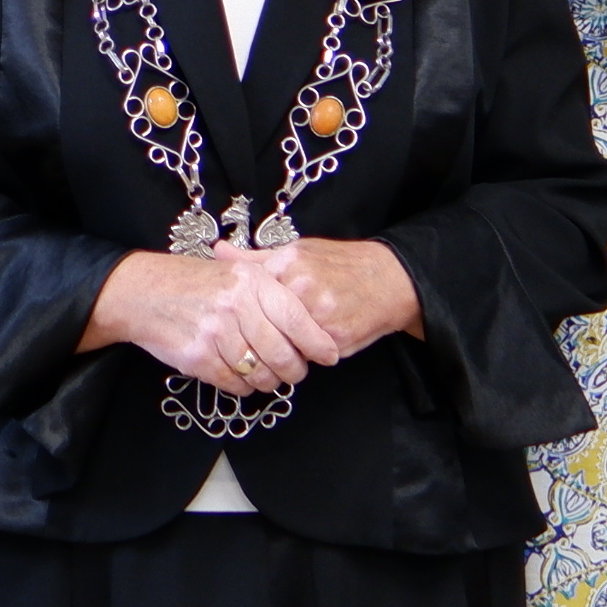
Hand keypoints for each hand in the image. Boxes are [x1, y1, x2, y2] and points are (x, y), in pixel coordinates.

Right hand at [83, 250, 334, 394]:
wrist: (144, 293)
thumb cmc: (198, 283)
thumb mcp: (238, 273)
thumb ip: (273, 293)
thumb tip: (315, 325)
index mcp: (252, 282)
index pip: (297, 319)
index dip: (318, 343)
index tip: (329, 355)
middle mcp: (237, 306)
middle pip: (283, 354)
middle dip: (295, 370)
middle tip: (295, 372)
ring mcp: (216, 333)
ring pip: (261, 374)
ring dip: (269, 381)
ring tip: (266, 374)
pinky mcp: (199, 358)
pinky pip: (235, 384)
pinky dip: (243, 386)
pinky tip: (240, 376)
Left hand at [242, 237, 426, 358]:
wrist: (389, 279)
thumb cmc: (340, 265)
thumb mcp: (297, 251)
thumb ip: (256, 259)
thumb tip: (217, 251)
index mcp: (288, 265)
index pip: (249, 298)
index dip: (247, 312)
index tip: (248, 316)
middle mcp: (302, 289)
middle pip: (264, 325)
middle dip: (264, 332)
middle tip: (267, 331)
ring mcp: (320, 316)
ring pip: (284, 344)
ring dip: (285, 345)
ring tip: (292, 335)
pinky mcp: (335, 340)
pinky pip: (308, 355)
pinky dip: (307, 352)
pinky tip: (313, 340)